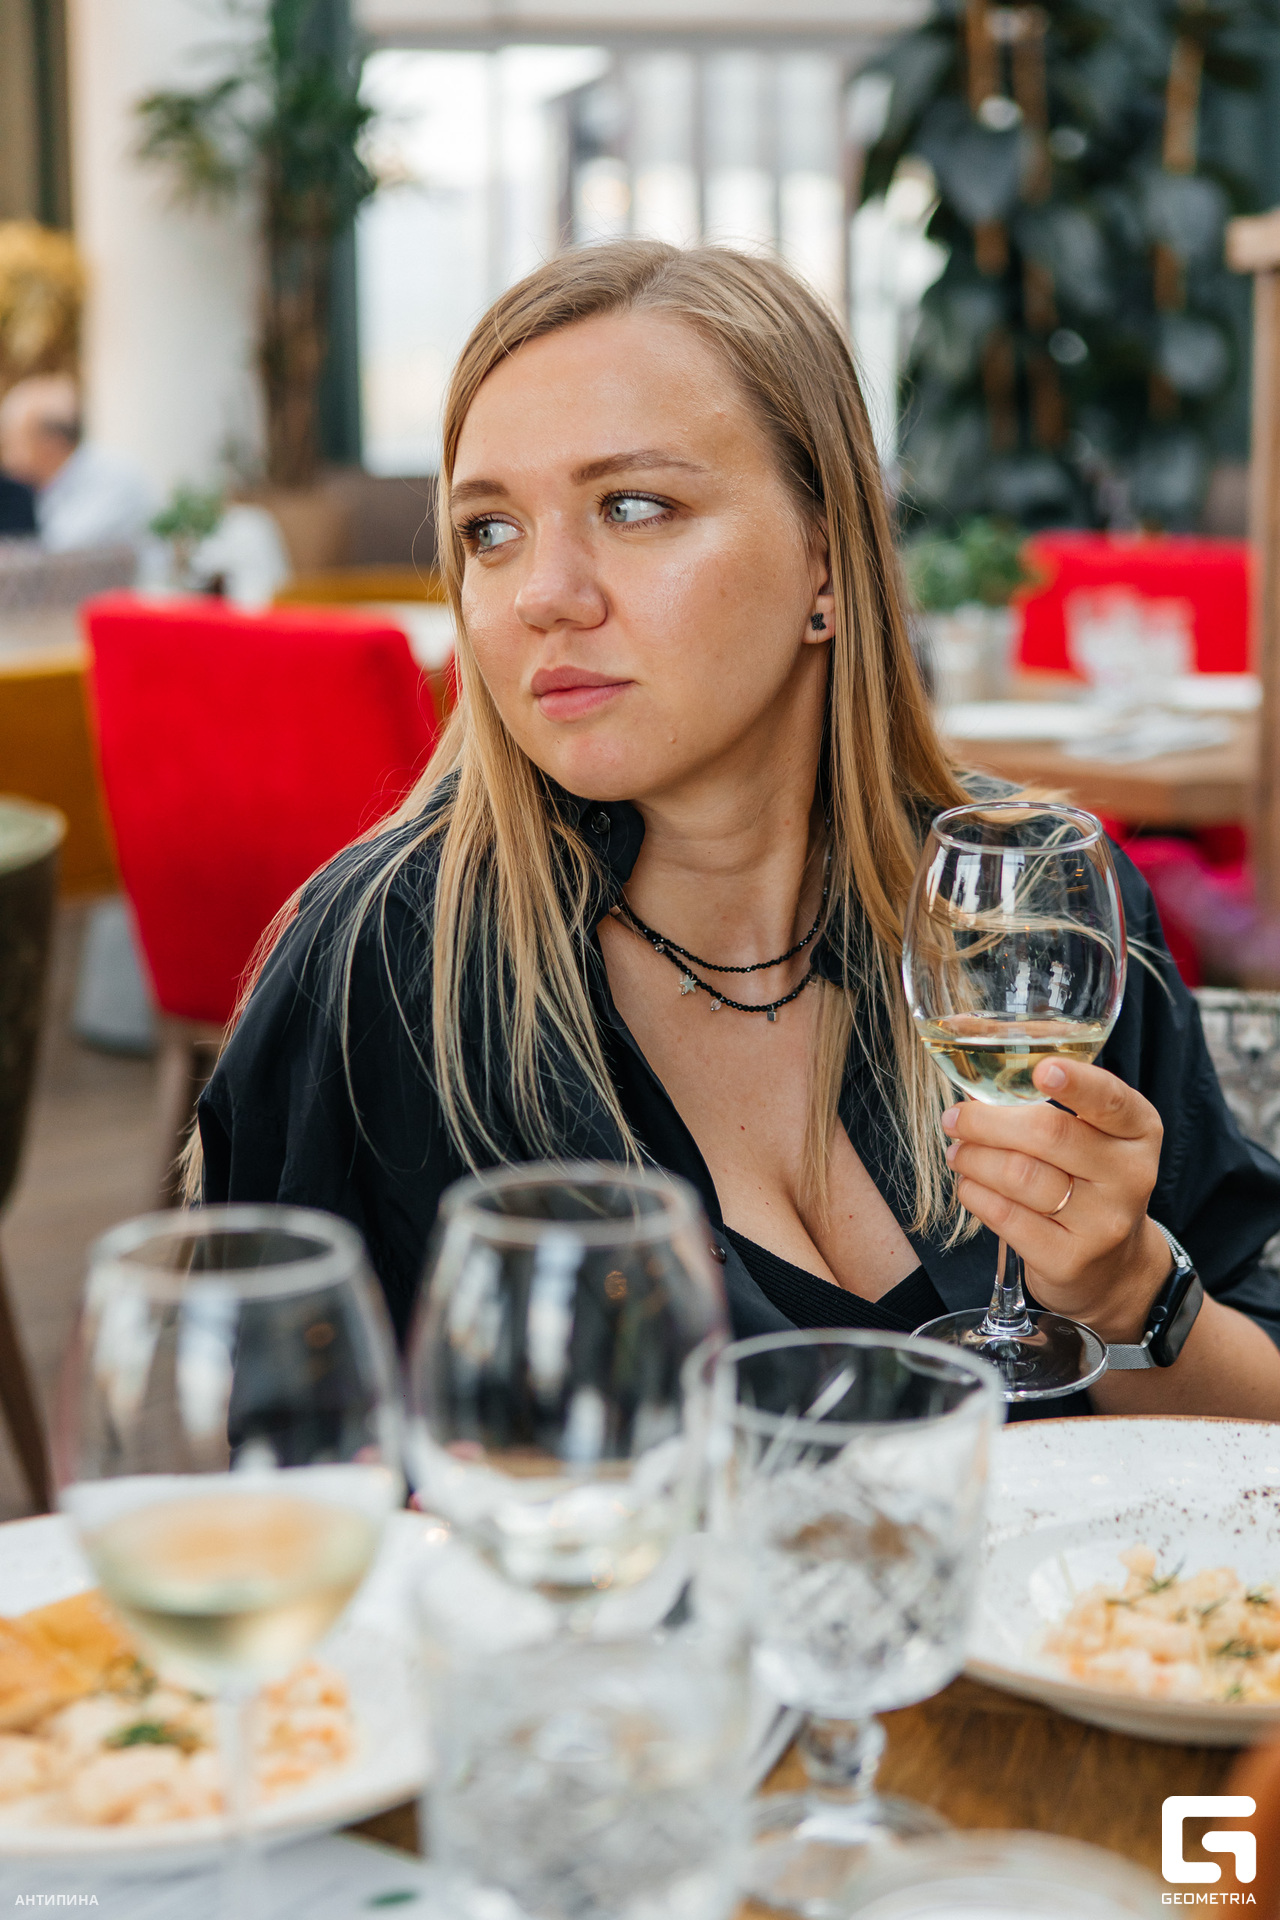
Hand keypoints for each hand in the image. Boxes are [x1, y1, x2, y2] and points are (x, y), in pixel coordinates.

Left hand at [941, 1059, 1171, 1342]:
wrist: (1114, 1268)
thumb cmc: (1090, 1184)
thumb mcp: (1098, 1141)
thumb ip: (1061, 1109)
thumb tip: (982, 1089)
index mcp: (1139, 1132)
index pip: (1110, 1100)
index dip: (1077, 1082)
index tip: (1042, 1070)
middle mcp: (1130, 1175)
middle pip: (1048, 1134)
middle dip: (986, 1121)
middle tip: (955, 1119)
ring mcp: (1102, 1222)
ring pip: (1019, 1175)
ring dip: (974, 1158)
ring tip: (958, 1152)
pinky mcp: (1069, 1259)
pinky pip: (1005, 1216)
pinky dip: (975, 1193)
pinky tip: (969, 1184)